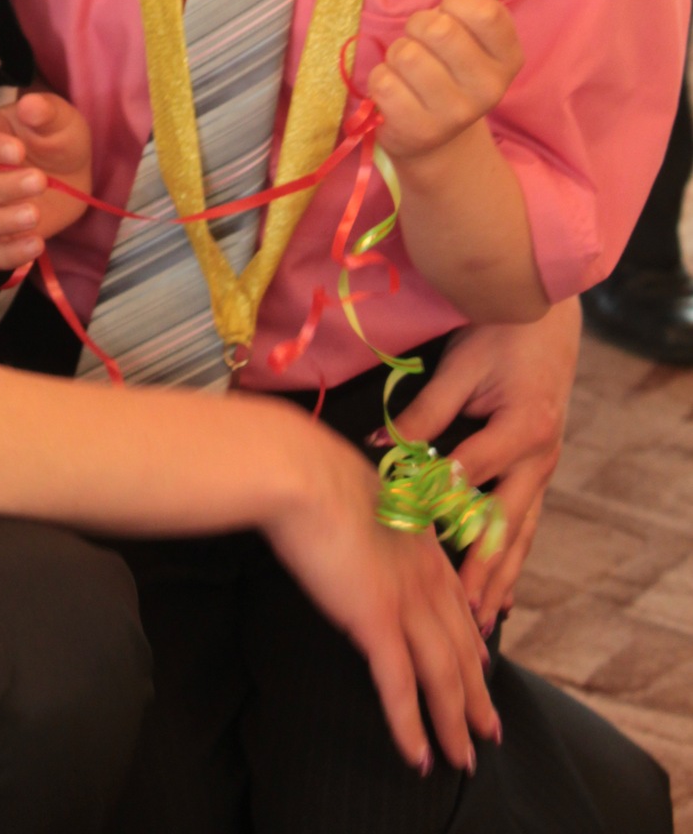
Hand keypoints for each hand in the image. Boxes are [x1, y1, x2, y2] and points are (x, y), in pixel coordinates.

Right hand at [0, 91, 91, 269]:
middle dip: (1, 187)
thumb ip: (45, 111)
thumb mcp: (60, 119)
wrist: (74, 173)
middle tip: (40, 181)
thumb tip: (30, 105)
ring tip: (35, 215)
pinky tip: (36, 245)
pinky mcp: (2, 237)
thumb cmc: (59, 139)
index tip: (19, 151)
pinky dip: (9, 255)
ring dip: (1, 221)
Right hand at [264, 415, 497, 771]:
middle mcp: (424, 575)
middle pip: (463, 648)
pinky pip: (400, 688)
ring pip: (444, 677)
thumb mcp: (356, 490)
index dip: (474, 638)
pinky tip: (418, 756)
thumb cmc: (311, 472)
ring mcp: (405, 600)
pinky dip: (411, 727)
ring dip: (456, 723)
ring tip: (463, 759)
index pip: (458, 601)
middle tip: (490, 731)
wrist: (298, 471)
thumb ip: (369, 515)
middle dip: (479, 695)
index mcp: (421, 541)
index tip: (483, 663)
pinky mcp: (376, 621)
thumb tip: (355, 522)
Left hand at [369, 0, 522, 160]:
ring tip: (408, 68)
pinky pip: (383, 82)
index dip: (455, 2)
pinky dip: (381, 79)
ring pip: (407, 54)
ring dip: (397, 54)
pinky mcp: (417, 130)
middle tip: (421, 41)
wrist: (433, 137)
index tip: (450, 13)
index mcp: (509, 59)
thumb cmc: (449, 68)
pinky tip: (396, 91)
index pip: (484, 11)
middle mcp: (489, 90)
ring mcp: (455, 114)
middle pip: (439, 29)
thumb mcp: (470, 31)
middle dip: (418, 25)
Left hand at [387, 300, 579, 630]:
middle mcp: (541, 456)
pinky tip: (504, 590)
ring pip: (521, 531)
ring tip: (483, 617)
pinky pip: (526, 520)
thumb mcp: (461, 365)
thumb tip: (380, 446)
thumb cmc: (503, 330)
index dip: (433, 500)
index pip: (470, 474)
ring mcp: (544, 465)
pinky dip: (513, 556)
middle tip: (460, 611)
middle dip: (483, 568)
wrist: (548, 311)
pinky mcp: (538, 466)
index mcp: (523, 428)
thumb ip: (425, 411)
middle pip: (506, 522)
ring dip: (502, 574)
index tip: (403, 530)